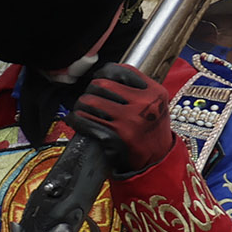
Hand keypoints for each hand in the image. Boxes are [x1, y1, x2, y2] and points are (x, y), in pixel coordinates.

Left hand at [69, 62, 174, 176]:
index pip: (123, 71)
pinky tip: (74, 120)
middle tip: (88, 98)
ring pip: (90, 101)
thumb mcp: (154, 105)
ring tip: (80, 109)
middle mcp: (144, 104)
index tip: (98, 78)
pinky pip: (85, 121)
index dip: (104, 73)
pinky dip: (75, 119)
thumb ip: (137, 90)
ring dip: (80, 105)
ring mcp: (129, 120)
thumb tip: (106, 78)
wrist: (156, 160)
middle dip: (90, 90)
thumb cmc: (151, 130)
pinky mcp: (115, 136)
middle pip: (102, 85)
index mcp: (154, 92)